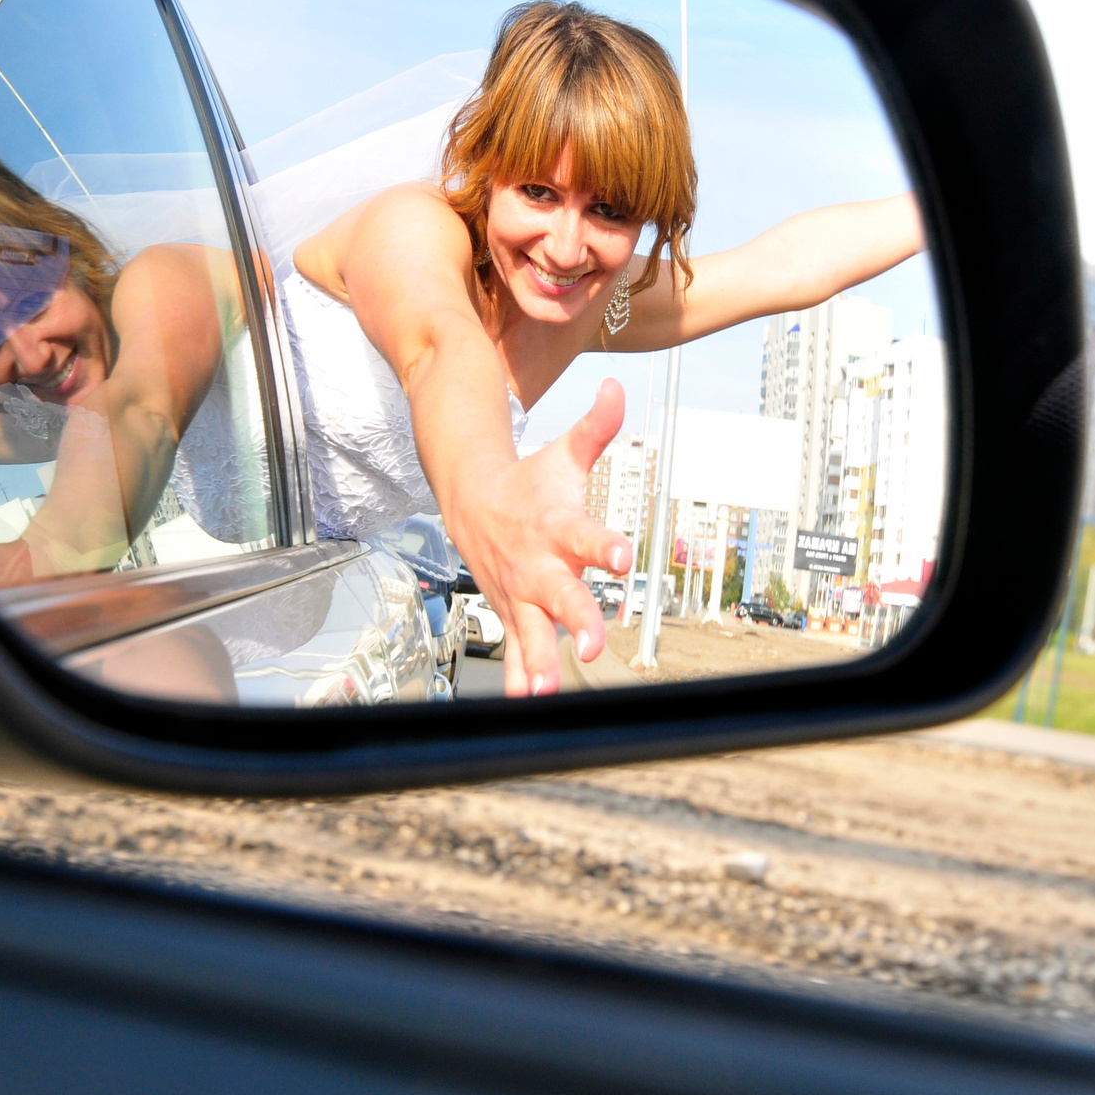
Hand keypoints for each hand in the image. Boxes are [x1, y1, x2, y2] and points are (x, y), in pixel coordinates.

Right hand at [448, 379, 632, 697]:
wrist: (471, 501)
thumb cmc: (529, 483)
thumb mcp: (564, 455)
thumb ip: (596, 428)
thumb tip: (616, 388)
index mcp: (557, 526)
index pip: (586, 535)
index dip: (605, 546)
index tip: (624, 557)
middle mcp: (538, 564)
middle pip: (560, 595)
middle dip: (577, 620)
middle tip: (594, 645)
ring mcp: (521, 594)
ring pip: (532, 632)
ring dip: (540, 663)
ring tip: (549, 691)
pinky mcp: (512, 613)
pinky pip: (515, 650)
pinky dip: (519, 678)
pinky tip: (529, 706)